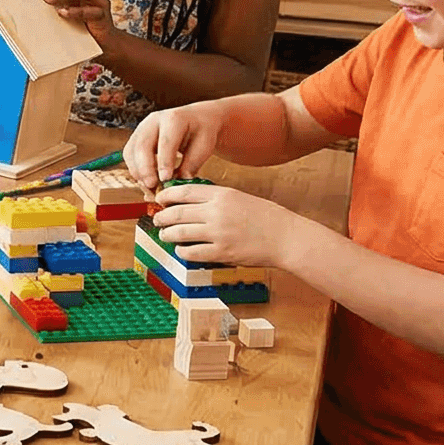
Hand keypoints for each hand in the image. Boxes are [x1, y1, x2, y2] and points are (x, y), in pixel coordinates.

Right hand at [125, 102, 224, 185]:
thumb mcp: (205, 145)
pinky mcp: (136, 137)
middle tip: (152, 186)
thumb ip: (192, 163)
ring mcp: (142, 128)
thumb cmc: (201, 131)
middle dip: (145, 168)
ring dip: (138, 172)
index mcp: (174, 118)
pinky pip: (129, 156)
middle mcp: (154, 120)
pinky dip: (135, 170)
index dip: (164, 161)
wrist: (195, 119)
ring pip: (131, 151)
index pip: (166, 141)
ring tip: (150, 187)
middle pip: (142, 145)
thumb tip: (179, 182)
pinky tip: (146, 181)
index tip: (165, 179)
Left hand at [148, 182, 299, 271]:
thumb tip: (189, 203)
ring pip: (179, 233)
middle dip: (162, 217)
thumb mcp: (240, 197)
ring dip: (167, 235)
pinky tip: (182, 250)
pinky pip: (191, 252)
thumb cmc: (266, 217)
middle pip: (177, 212)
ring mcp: (218, 233)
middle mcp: (217, 212)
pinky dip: (182, 251)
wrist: (286, 237)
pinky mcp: (222, 253)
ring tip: (165, 235)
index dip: (167, 195)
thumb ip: (215, 199)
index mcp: (222, 195)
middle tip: (157, 219)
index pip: (184, 191)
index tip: (160, 199)